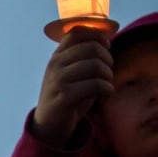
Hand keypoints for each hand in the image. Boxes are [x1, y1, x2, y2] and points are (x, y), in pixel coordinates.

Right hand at [32, 28, 113, 147]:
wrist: (49, 124)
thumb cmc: (67, 95)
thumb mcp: (70, 72)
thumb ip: (82, 56)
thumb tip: (105, 37)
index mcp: (57, 56)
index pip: (78, 32)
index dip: (98, 36)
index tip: (106, 47)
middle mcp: (55, 65)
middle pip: (92, 48)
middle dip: (107, 58)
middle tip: (107, 71)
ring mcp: (58, 80)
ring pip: (95, 66)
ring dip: (108, 75)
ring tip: (106, 83)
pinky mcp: (65, 97)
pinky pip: (95, 85)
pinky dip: (107, 88)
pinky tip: (105, 93)